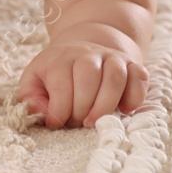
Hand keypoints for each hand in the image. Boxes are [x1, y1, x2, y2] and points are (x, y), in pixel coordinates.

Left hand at [18, 41, 147, 128]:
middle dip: (83, 109)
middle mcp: (88, 54)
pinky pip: (140, 76)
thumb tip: (41, 112)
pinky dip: (135, 96)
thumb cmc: (56, 74)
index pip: (61, 86)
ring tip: (96, 122)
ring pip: (115, 76)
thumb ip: (31, 98)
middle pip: (89, 77)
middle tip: (78, 123)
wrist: (83, 48)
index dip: (59, 112)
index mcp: (60, 58)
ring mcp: (112, 57)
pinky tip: (124, 110)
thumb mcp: (34, 81)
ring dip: (106, 105)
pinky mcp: (132, 64)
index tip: (57, 123)